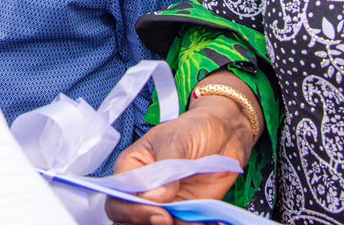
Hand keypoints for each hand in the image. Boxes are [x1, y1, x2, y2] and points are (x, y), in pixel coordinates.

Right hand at [104, 104, 253, 224]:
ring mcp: (166, 203)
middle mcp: (145, 190)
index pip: (119, 196)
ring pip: (160, 224)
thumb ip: (165, 168)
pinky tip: (210, 221)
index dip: (131, 209)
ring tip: (198, 221)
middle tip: (170, 219)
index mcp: (132, 168)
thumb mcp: (176, 140)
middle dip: (150, 221)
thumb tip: (155, 197)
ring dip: (177, 224)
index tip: (156, 211)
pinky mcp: (186, 211)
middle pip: (135, 217)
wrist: (224, 133)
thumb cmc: (192, 129)